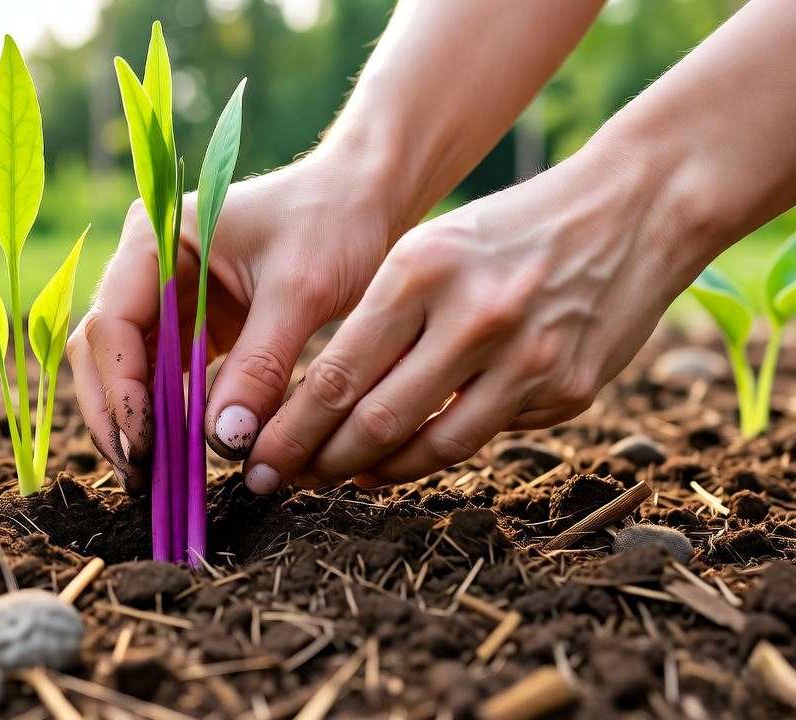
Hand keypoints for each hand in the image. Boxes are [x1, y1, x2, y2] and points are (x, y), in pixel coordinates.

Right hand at [67, 153, 393, 491]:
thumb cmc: (335, 223)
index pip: (113, 321)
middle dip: (115, 413)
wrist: (368, 200)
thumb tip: (224, 444)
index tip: (146, 443)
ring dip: (135, 421)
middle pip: (103, 349)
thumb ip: (260, 366)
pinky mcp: (192, 323)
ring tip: (153, 478)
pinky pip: (165, 377)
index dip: (122, 388)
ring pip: (127, 368)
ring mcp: (167, 295)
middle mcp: (148, 263)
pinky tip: (179, 456)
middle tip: (139, 474)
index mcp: (157, 235)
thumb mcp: (300, 292)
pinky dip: (168, 416)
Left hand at [244, 146, 707, 491]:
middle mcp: (475, 317)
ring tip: (341, 478)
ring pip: (432, 447)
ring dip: (376, 473)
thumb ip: (380, 321)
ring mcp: (529, 359)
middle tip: (283, 482)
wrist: (632, 212)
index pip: (337, 372)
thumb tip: (316, 406)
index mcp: (423, 269)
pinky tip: (405, 457)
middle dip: (319, 463)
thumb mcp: (431, 249)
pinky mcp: (569, 392)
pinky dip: (437, 452)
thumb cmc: (506, 232)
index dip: (290, 429)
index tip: (257, 459)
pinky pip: (486, 438)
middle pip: (377, 420)